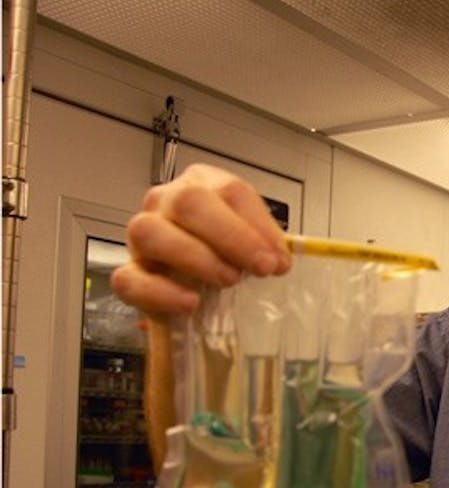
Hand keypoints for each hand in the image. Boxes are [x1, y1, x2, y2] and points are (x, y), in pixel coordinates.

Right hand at [111, 163, 290, 314]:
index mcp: (202, 185)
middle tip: (259, 268)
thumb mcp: (250, 245)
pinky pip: (129, 278)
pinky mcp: (128, 272)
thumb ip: (266, 247)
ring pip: (151, 232)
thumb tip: (279, 260)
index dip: (257, 224)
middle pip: (190, 202)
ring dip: (196, 258)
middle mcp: (167, 201)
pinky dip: (161, 292)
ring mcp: (142, 235)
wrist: (193, 283)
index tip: (277, 258)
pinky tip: (190, 302)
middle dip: (232, 237)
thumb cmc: (224, 255)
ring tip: (228, 280)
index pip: (229, 190)